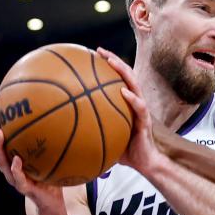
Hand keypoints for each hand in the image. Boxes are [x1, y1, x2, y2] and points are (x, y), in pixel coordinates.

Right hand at [0, 101, 63, 208]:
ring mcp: (13, 177)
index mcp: (10, 155)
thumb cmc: (51, 173)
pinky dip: (15, 168)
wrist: (53, 200)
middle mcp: (8, 165)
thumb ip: (50, 135)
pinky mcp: (23, 188)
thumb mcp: (50, 151)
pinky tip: (17, 159)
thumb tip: (59, 110)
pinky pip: (17, 178)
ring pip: (0, 161)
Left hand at [96, 48, 170, 171]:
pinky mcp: (146, 121)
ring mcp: (142, 110)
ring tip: (112, 62)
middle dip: (114, 60)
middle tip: (100, 51)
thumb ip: (92, 130)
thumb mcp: (106, 137)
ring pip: (134, 84)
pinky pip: (140, 107)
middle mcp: (135, 102)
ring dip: (123, 71)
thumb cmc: (126, 151)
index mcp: (126, 103)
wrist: (145, 163)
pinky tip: (123, 92)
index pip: (117, 79)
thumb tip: (68, 133)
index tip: (93, 55)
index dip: (107, 65)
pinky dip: (132, 98)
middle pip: (126, 75)